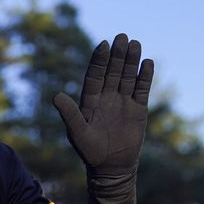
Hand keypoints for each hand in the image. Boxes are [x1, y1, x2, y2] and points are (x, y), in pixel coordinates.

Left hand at [52, 34, 154, 175]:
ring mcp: (123, 101)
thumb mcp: (77, 133)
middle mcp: (107, 97)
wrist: (111, 167)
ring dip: (131, 60)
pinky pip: (142, 89)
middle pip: (113, 71)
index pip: (95, 75)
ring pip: (128, 76)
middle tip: (122, 36)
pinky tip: (148, 63)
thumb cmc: (90, 151)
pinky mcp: (138, 109)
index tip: (103, 44)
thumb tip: (55, 96)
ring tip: (135, 43)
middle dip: (117, 55)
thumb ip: (69, 114)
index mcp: (90, 100)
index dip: (99, 60)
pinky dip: (145, 77)